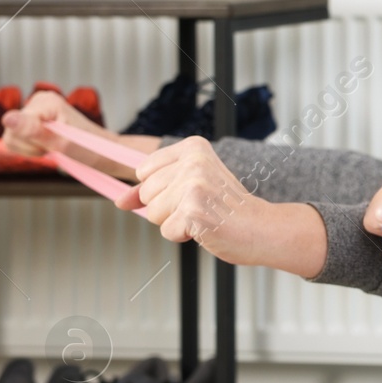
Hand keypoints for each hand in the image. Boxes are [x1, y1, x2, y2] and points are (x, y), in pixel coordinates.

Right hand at [1, 90, 157, 178]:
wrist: (103, 151)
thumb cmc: (88, 149)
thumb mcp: (60, 143)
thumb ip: (32, 130)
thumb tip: (6, 118)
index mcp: (45, 102)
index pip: (14, 126)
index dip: (30, 143)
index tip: (52, 145)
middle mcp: (38, 100)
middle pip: (10, 132)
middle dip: (30, 146)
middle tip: (54, 147)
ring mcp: (36, 110)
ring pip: (11, 137)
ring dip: (30, 148)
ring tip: (52, 147)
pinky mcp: (34, 119)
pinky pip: (17, 139)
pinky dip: (30, 148)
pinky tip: (46, 146)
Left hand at [116, 136, 277, 264]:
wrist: (262, 228)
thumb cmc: (228, 208)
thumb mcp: (190, 187)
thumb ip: (151, 189)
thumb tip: (119, 201)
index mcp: (193, 147)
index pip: (144, 172)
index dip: (162, 190)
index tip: (194, 191)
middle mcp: (193, 161)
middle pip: (146, 193)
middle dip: (167, 208)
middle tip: (202, 206)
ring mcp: (193, 184)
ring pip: (153, 213)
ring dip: (175, 222)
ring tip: (205, 216)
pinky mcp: (193, 210)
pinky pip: (167, 231)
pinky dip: (184, 236)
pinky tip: (206, 227)